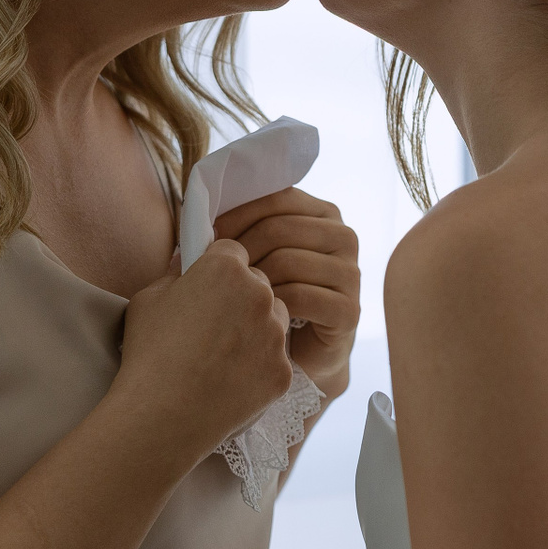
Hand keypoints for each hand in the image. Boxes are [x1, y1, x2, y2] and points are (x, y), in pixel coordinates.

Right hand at [116, 240, 291, 458]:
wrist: (164, 415)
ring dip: (255, 328)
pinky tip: (228, 380)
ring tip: (220, 354)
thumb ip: (175, 275)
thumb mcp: (148, 298)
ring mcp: (276, 335)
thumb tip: (188, 268)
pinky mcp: (283, 372)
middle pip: (259, 283)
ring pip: (273, 320)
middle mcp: (260, 295)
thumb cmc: (150, 354)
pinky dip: (257, 367)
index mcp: (226, 269)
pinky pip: (274, 360)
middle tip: (211, 323)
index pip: (233, 250)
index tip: (206, 283)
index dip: (216, 266)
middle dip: (240, 296)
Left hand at [214, 189, 359, 397]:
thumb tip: (197, 220)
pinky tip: (251, 316)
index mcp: (324, 214)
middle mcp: (344, 237)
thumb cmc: (272, 296)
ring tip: (228, 294)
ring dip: (250, 279)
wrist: (300, 350)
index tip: (206, 235)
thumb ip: (242, 229)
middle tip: (211, 272)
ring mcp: (351, 273)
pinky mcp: (349, 310)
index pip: (278, 197)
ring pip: (287, 261)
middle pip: (280, 228)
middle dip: (239, 249)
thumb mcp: (259, 255)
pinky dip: (269, 305)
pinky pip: (299, 296)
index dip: (237, 213)